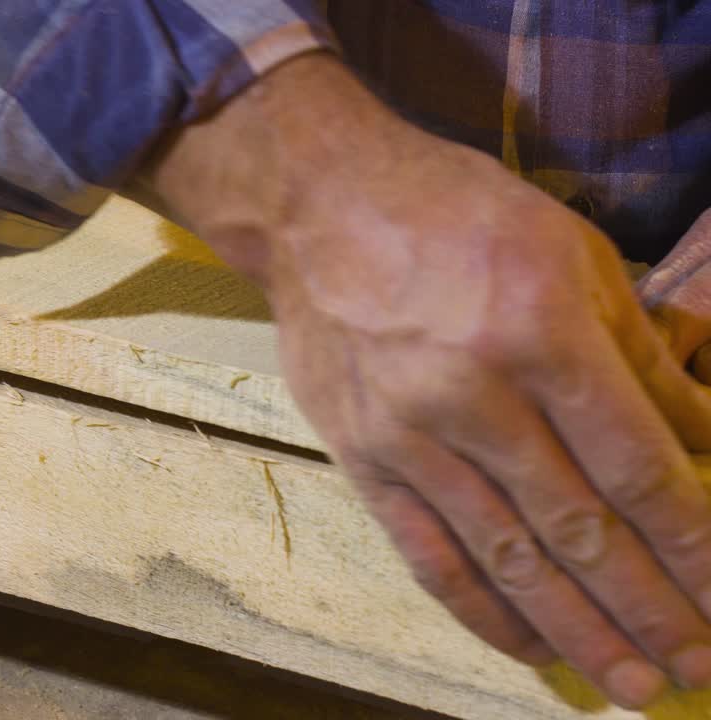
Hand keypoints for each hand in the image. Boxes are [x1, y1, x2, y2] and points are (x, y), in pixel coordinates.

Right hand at [145, 52, 710, 708]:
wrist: (318, 208)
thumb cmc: (455, 215)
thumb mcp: (572, 254)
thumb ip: (641, 352)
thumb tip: (704, 438)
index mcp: (540, 332)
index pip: (635, 465)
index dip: (693, 542)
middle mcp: (473, 395)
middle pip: (578, 528)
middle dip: (650, 608)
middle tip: (697, 667)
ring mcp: (409, 436)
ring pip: (506, 557)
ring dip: (579, 630)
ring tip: (634, 683)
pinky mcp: (361, 458)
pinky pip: (427, 553)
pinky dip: (482, 610)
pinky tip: (532, 647)